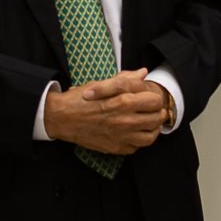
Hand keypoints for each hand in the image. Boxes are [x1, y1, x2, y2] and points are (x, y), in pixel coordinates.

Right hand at [44, 68, 164, 155]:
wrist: (61, 118)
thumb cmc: (80, 99)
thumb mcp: (102, 84)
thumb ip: (125, 79)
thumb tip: (143, 72)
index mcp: (124, 102)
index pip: (155, 101)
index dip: (156, 99)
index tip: (152, 100)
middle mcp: (126, 121)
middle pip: (156, 119)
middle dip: (158, 114)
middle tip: (155, 111)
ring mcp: (121, 137)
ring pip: (150, 137)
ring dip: (153, 129)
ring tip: (150, 124)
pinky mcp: (115, 147)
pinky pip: (136, 147)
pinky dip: (138, 141)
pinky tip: (135, 133)